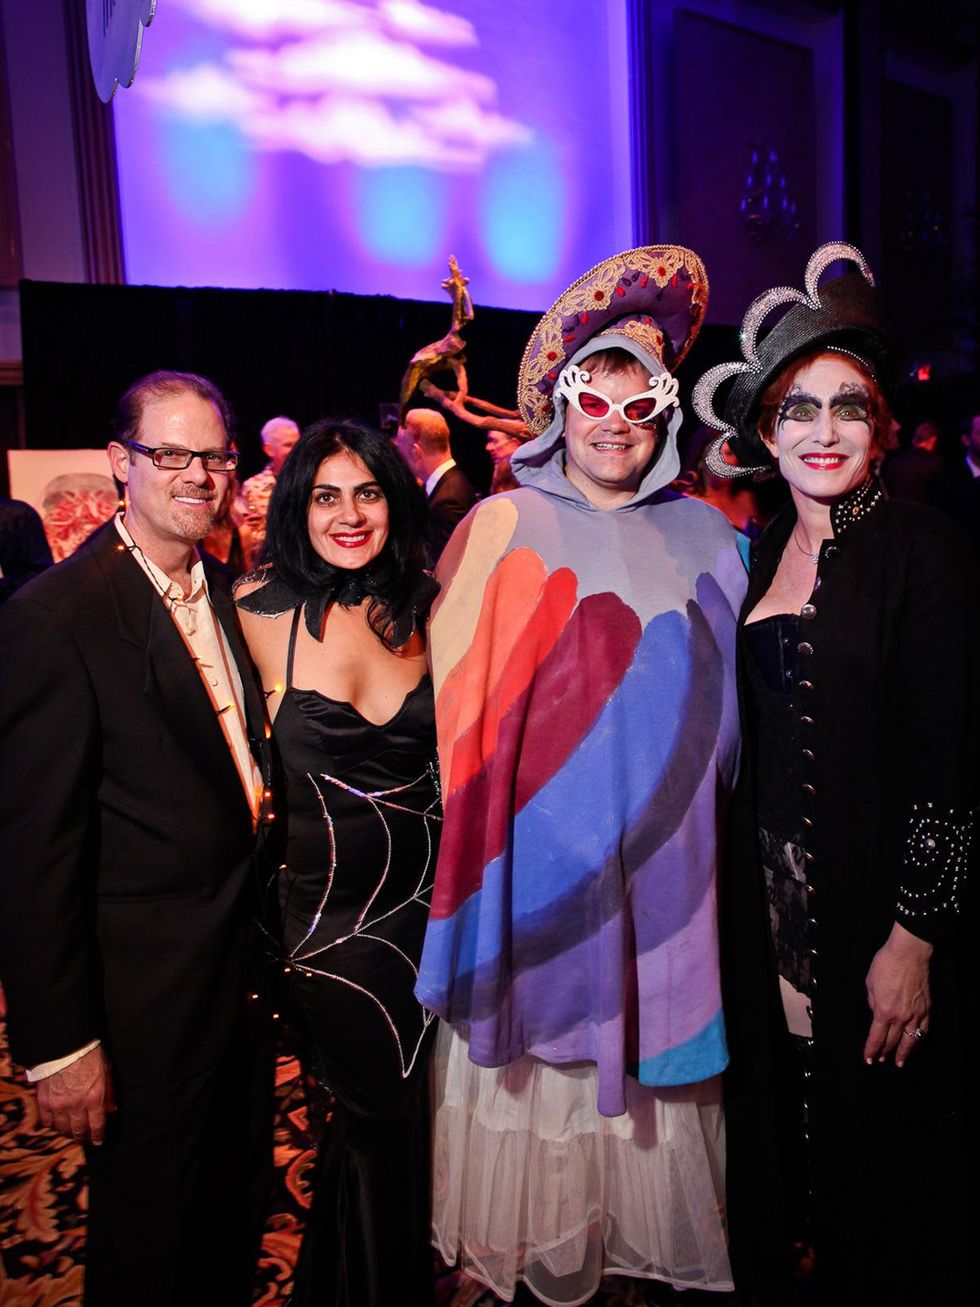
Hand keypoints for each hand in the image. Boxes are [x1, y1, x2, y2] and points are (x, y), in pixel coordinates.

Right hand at [36, 1045, 114, 1144]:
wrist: (65, 1044)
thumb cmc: (88, 1054)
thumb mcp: (106, 1071)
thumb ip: (109, 1092)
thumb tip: (111, 1109)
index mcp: (94, 1097)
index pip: (97, 1125)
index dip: (97, 1136)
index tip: (98, 1141)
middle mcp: (76, 1105)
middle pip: (78, 1131)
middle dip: (83, 1137)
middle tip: (84, 1139)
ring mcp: (58, 1105)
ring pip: (62, 1129)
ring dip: (67, 1133)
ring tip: (71, 1133)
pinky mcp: (44, 1101)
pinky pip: (47, 1121)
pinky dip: (52, 1125)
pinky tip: (56, 1124)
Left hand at [863, 922, 931, 1066]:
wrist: (909, 953)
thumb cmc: (886, 964)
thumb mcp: (870, 983)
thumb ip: (873, 1002)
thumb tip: (876, 1013)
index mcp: (884, 1010)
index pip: (877, 1037)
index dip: (872, 1050)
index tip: (869, 1059)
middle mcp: (900, 1016)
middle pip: (892, 1040)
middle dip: (885, 1052)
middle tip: (881, 1060)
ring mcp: (916, 1013)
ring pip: (910, 1039)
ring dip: (904, 1052)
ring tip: (899, 1062)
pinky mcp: (926, 1008)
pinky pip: (923, 1029)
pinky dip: (918, 1039)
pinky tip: (915, 1043)